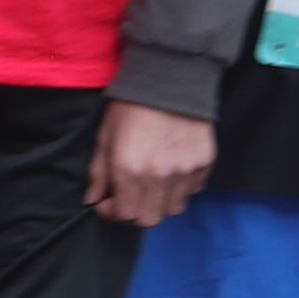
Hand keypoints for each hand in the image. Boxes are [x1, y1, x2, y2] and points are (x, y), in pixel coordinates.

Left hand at [90, 101, 215, 228]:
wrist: (169, 78)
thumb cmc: (130, 106)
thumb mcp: (105, 137)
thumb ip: (99, 173)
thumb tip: (93, 200)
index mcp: (129, 169)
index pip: (125, 215)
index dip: (113, 212)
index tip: (108, 201)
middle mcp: (159, 175)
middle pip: (150, 219)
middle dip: (135, 212)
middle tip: (129, 196)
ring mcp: (185, 170)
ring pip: (173, 208)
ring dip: (159, 201)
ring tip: (151, 182)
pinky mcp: (205, 162)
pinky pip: (193, 190)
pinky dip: (181, 188)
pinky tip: (171, 170)